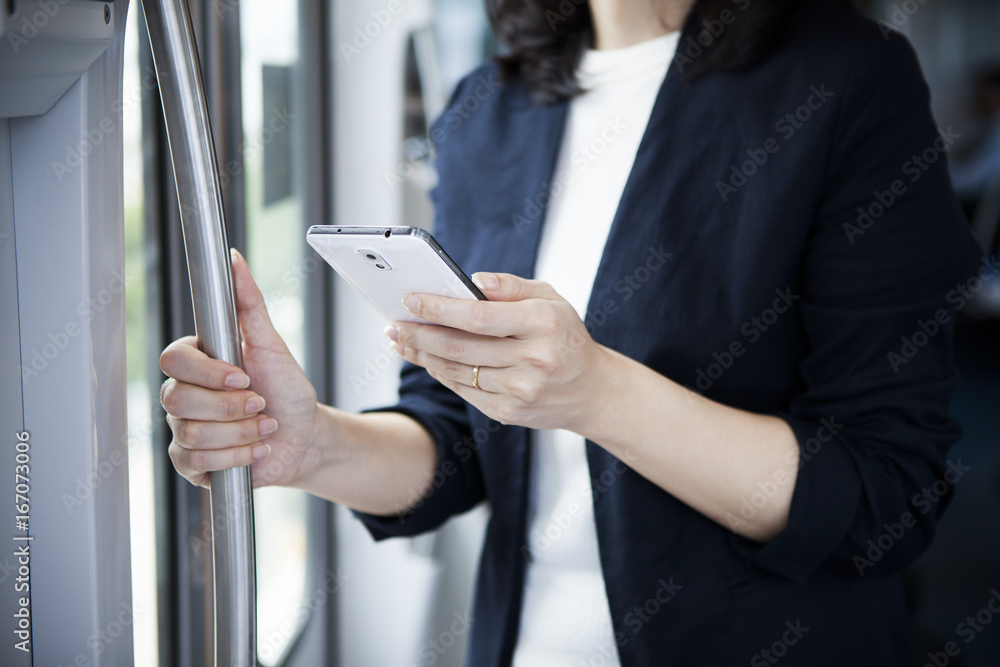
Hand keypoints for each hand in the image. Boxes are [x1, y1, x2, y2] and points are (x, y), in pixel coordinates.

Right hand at [159, 249, 323, 488]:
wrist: (304, 437)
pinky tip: (256, 448)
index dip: (208, 373)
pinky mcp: (191, 462)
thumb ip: (249, 304)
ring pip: (192, 433)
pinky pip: (196, 463)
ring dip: (241, 432)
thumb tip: (235, 260)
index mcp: (197, 362)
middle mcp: (184, 394)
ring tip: (264, 426)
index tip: (243, 377)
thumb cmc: (287, 390)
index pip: (174, 360)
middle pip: (179, 401)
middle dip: (232, 407)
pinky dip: (237, 456)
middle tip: (261, 404)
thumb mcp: (272, 345)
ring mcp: (184, 429)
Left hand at [386, 272, 611, 432]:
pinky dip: (441, 373)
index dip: (440, 309)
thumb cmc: (566, 336)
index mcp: (543, 323)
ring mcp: (520, 390)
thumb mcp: (551, 299)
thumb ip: (512, 287)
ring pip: (457, 371)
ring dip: (423, 355)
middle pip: (460, 347)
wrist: (592, 391)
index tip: (411, 300)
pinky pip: (464, 390)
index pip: (479, 316)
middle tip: (393, 324)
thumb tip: (473, 281)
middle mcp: (533, 359)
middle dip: (419, 334)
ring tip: (401, 340)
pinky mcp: (508, 413)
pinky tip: (426, 359)